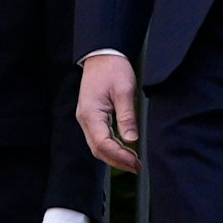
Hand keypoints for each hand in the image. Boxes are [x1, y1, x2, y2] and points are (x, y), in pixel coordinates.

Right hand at [77, 53, 140, 172]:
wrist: (102, 55)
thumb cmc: (112, 68)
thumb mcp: (124, 90)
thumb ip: (127, 116)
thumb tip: (131, 139)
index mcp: (91, 113)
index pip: (103, 143)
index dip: (119, 156)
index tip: (135, 162)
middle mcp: (85, 119)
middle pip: (98, 149)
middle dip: (117, 161)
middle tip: (136, 167)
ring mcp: (87, 119)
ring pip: (98, 146)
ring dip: (114, 157)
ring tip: (133, 162)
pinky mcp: (92, 118)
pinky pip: (100, 138)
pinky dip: (112, 148)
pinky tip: (124, 150)